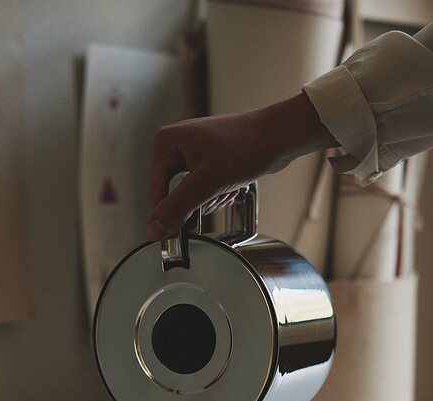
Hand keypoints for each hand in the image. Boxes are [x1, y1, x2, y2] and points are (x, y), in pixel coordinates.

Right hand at [146, 93, 335, 240]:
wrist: (278, 137)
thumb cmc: (246, 148)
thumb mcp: (207, 184)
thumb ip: (177, 208)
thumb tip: (153, 230)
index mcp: (166, 143)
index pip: (157, 192)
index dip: (171, 213)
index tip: (180, 233)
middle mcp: (176, 145)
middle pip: (175, 195)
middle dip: (199, 202)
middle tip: (217, 194)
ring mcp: (193, 153)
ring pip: (193, 196)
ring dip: (212, 200)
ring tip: (228, 187)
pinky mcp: (209, 161)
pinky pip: (206, 190)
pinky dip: (219, 194)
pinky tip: (232, 187)